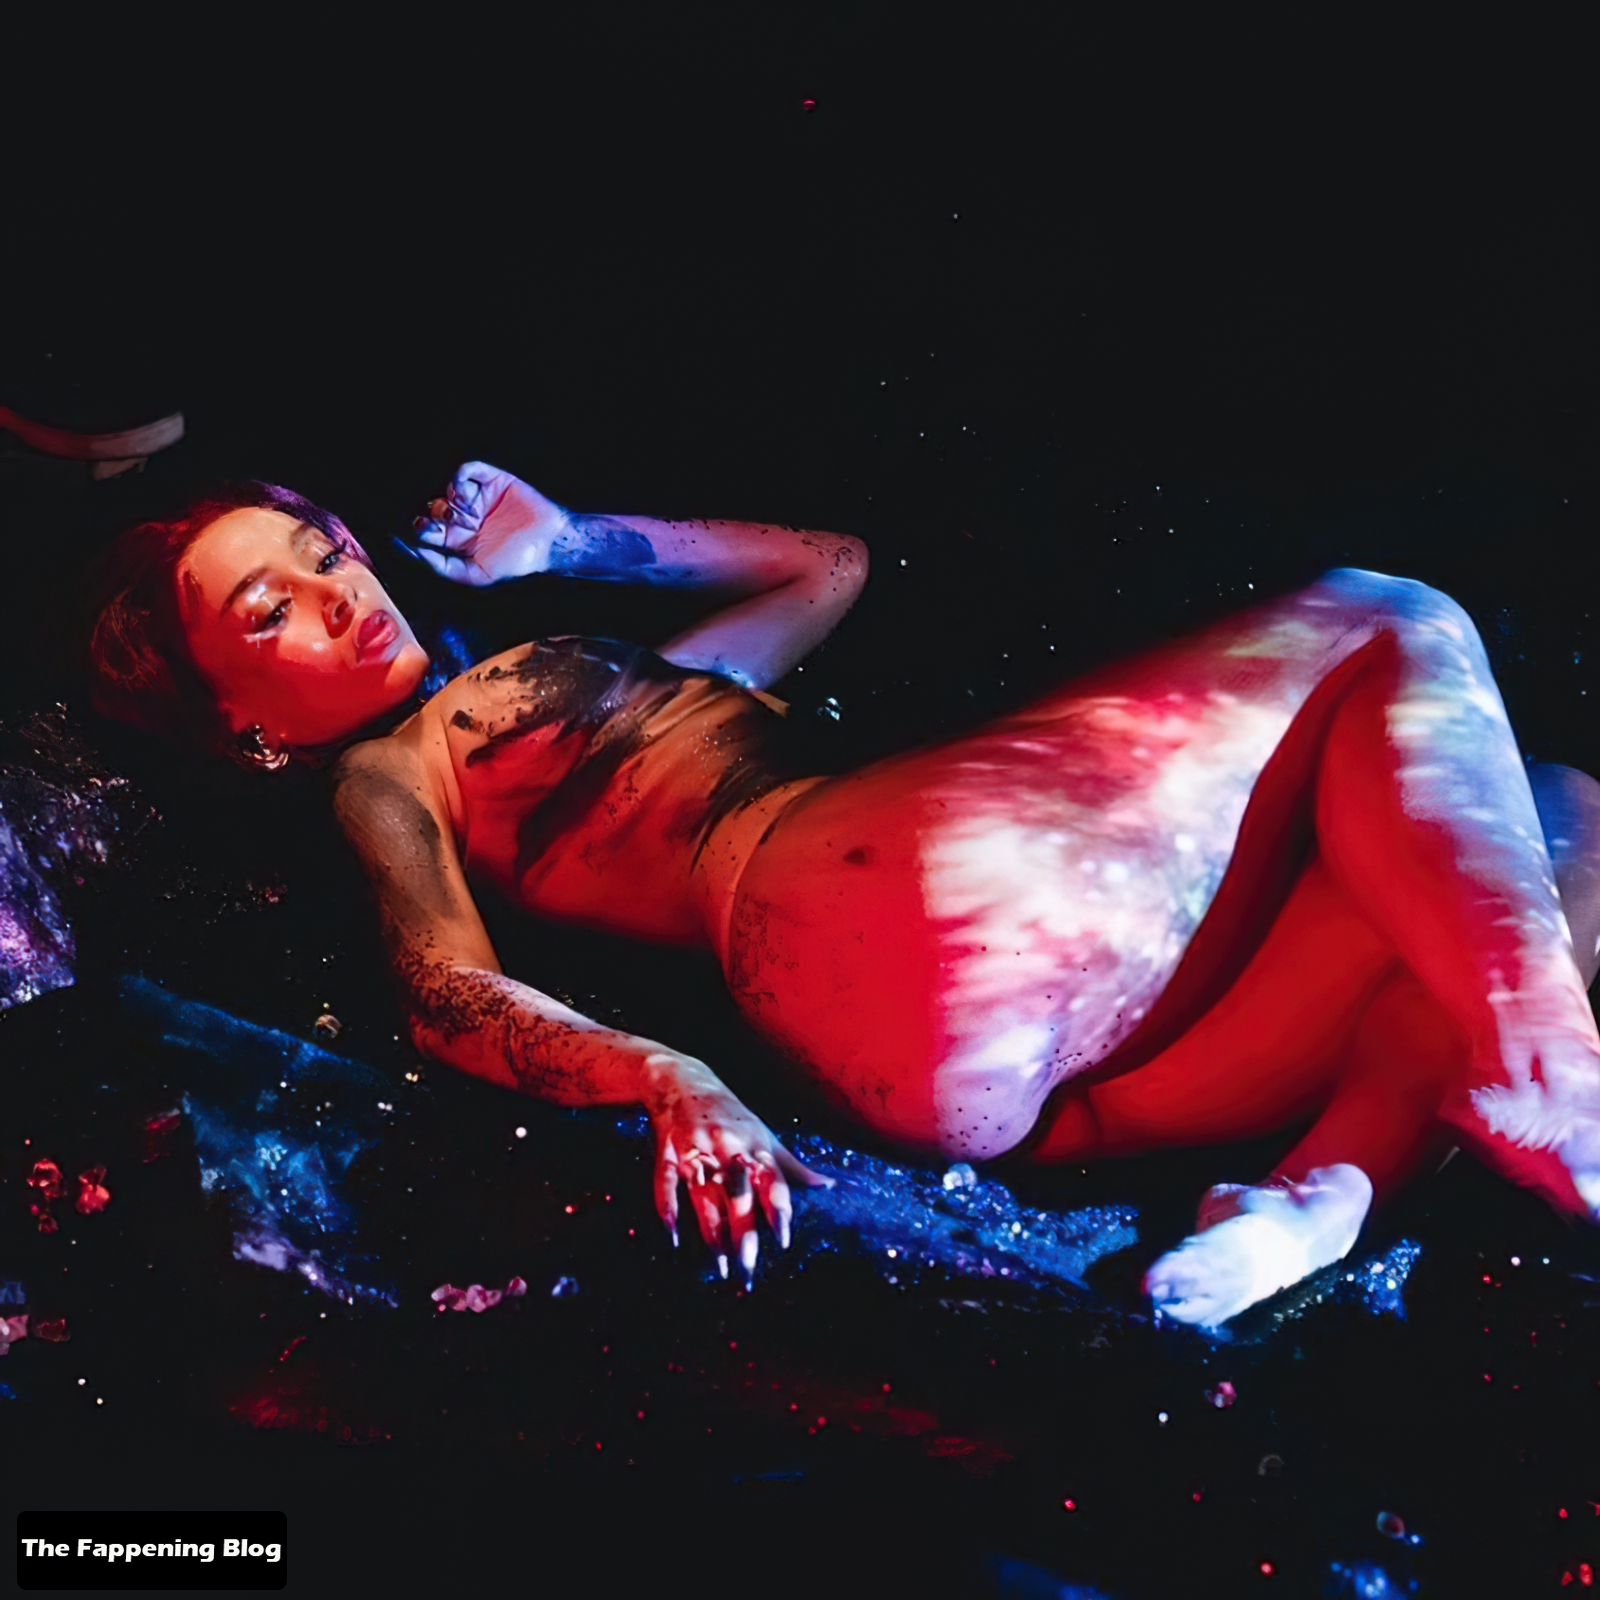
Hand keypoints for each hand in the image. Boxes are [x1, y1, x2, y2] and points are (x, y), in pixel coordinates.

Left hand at [404, 460, 567, 585]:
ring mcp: (478, 498)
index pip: (429, 532)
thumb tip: (417, 554)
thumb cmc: (515, 562)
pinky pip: (468, 471)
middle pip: (434, 509)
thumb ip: (445, 568)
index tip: (419, 533)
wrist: (547, 542)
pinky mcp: (491, 480)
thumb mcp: (476, 575)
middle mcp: (465, 517)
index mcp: (459, 539)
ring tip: (466, 511)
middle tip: (447, 523)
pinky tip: (465, 493)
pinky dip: (460, 478)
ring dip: (450, 500)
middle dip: (434, 516)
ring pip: (449, 490)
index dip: (421, 531)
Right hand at [644, 1054, 833, 1285]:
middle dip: (743, 1230)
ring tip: (720, 1264)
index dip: (777, 1208)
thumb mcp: (763, 1136)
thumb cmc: (731, 1114)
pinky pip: (667, 1181)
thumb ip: (792, 1166)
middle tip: (749, 1265)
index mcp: (754, 1144)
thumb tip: (828, 1185)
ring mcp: (695, 1148)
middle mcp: (727, 1146)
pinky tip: (674, 1236)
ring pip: (703, 1194)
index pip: (771, 1179)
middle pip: (737, 1193)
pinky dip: (667, 1207)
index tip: (783, 1239)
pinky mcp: (668, 1151)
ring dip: (711, 1230)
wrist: (683, 1079)